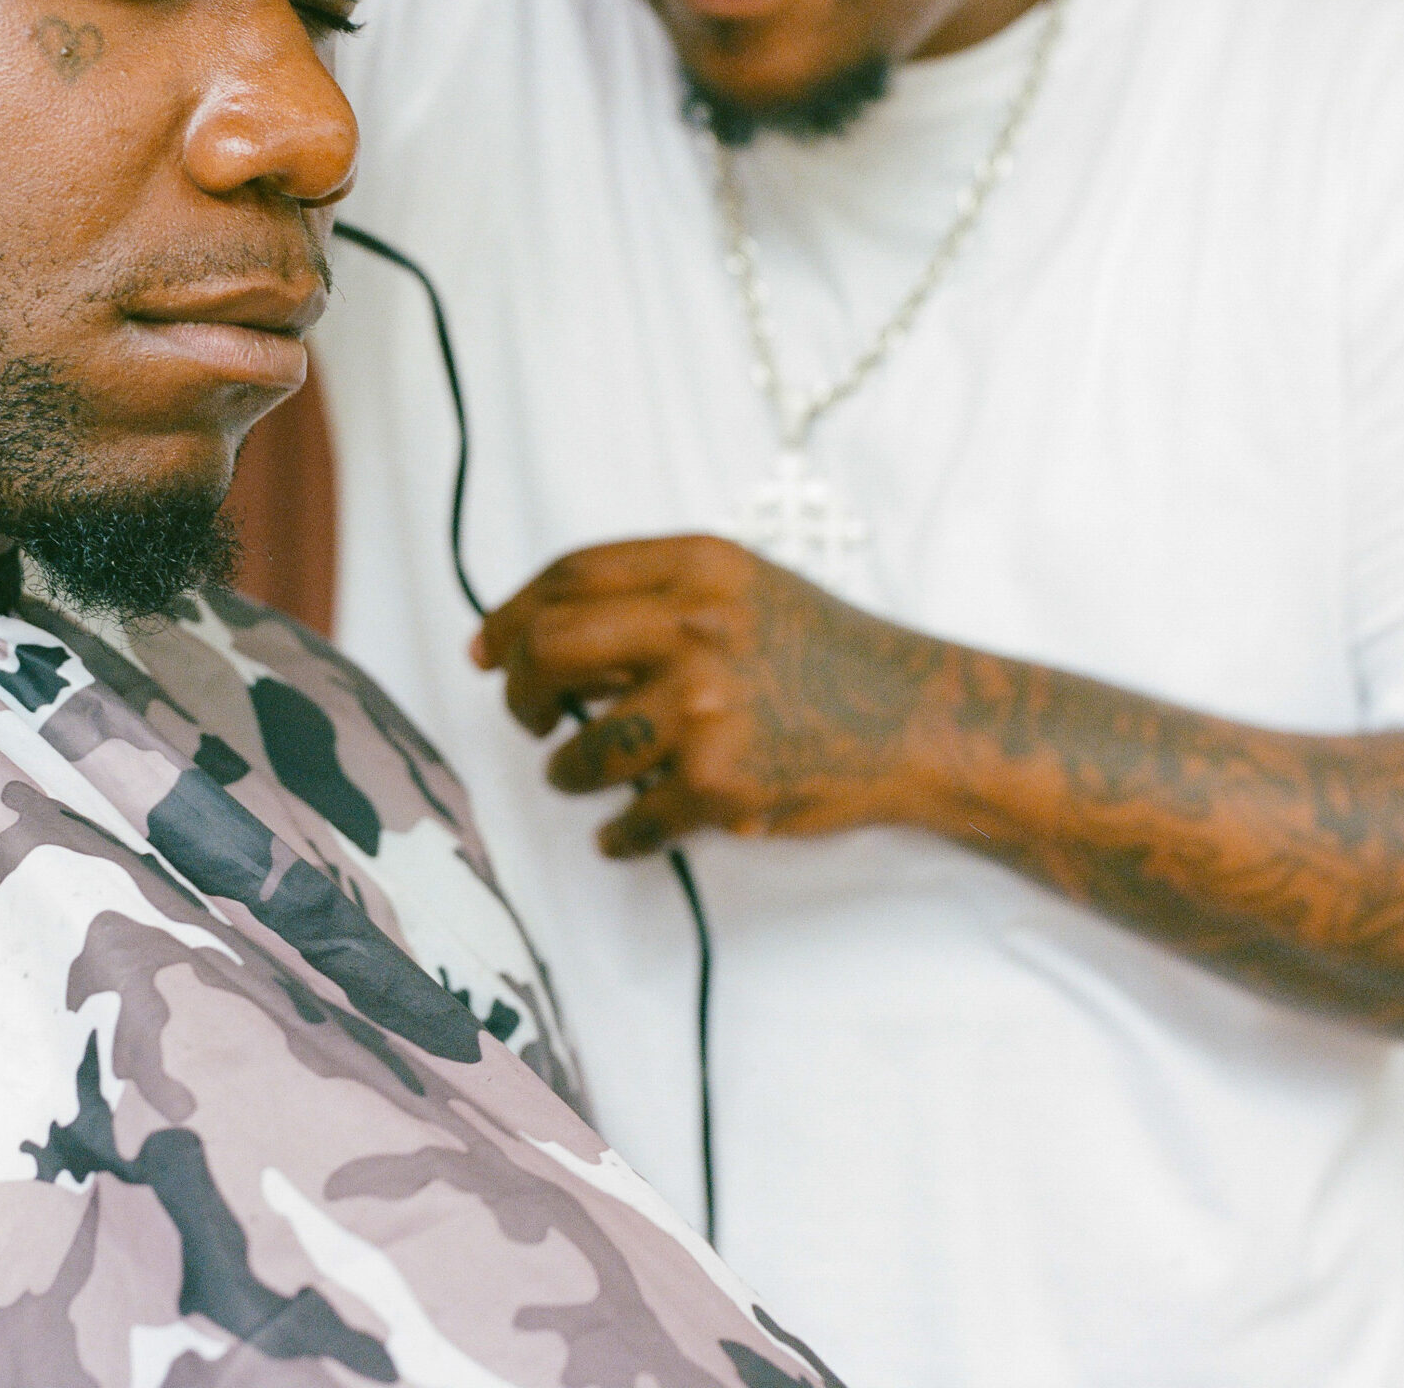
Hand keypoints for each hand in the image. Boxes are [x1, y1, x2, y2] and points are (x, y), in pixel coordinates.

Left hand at [471, 535, 933, 857]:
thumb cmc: (823, 652)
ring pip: (579, 749)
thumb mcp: (743, 584)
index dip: (510, 612)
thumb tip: (538, 626)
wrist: (914, 718)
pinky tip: (626, 831)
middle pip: (549, 649)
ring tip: (586, 774)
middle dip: (517, 688)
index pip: (566, 576)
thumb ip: (653, 592)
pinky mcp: (718, 783)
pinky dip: (619, 835)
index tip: (489, 646)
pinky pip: (632, 821)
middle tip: (525, 714)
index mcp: (695, 567)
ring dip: (567, 772)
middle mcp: (693, 628)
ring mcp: (704, 708)